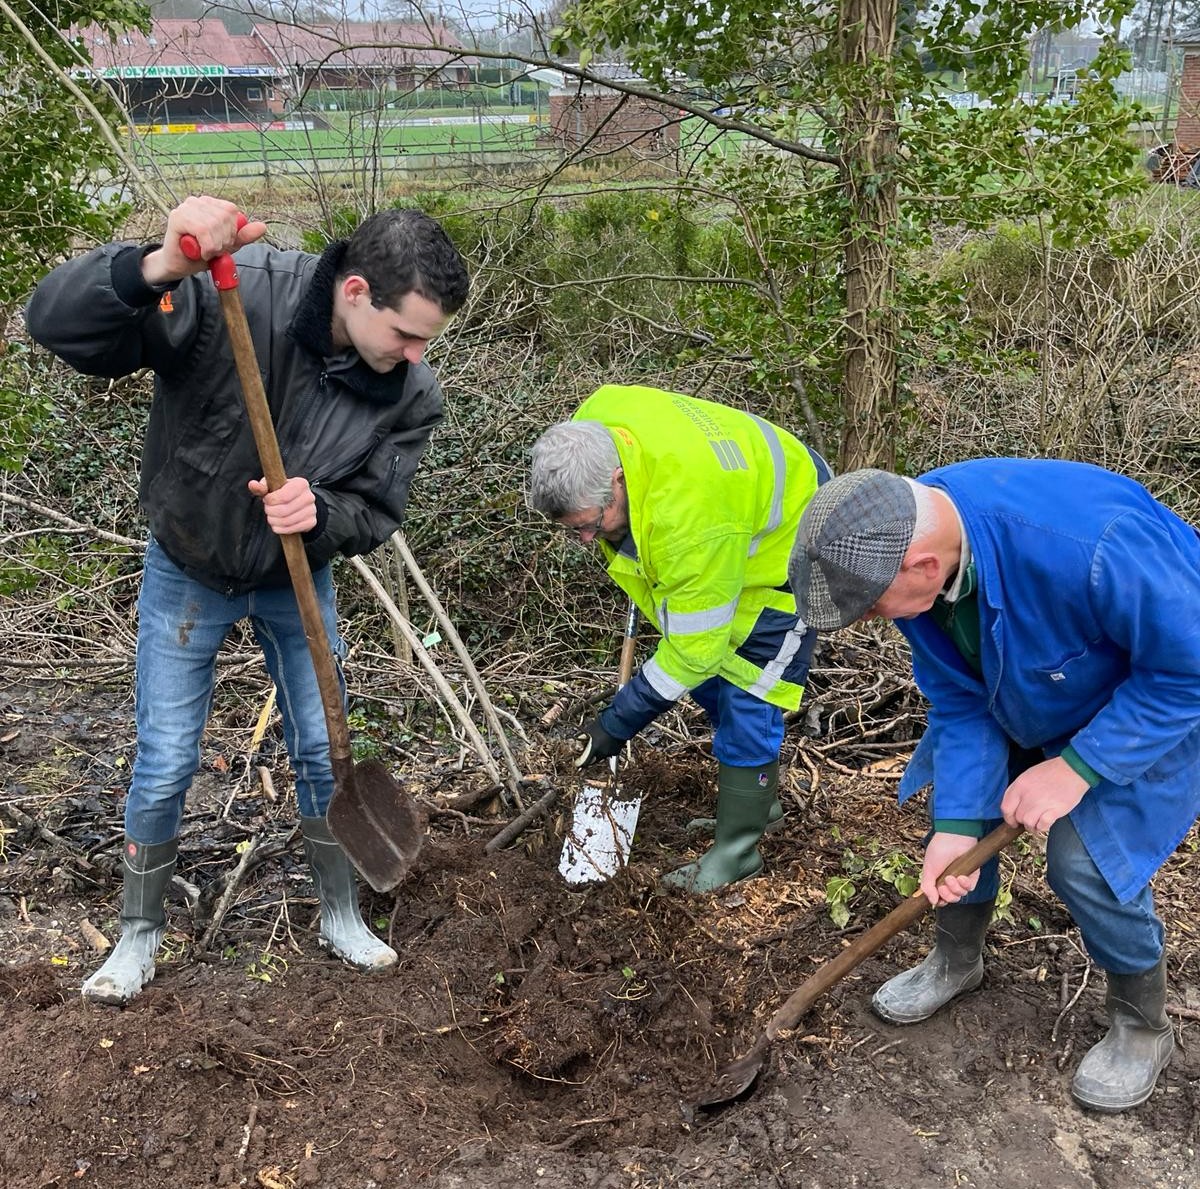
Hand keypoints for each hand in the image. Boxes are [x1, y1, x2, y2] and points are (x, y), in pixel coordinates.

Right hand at [142, 195, 267, 285]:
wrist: (180, 266)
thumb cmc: (201, 253)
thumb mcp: (228, 245)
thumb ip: (243, 236)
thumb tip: (262, 227)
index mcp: (211, 205)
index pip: (231, 211)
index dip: (231, 232)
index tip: (222, 244)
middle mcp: (198, 201)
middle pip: (224, 217)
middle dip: (223, 240)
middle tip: (213, 250)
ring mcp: (186, 207)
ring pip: (213, 224)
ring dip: (214, 245)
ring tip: (206, 251)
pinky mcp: (177, 217)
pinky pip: (202, 229)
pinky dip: (206, 246)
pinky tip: (201, 252)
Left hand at [248, 475, 317, 534]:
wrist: (300, 503)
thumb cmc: (283, 493)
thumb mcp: (272, 486)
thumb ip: (261, 486)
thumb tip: (252, 484)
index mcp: (301, 484)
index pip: (283, 496)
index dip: (270, 501)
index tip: (266, 500)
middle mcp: (309, 497)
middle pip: (283, 510)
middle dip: (270, 512)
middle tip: (268, 510)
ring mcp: (312, 510)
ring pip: (286, 521)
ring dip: (274, 521)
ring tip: (271, 517)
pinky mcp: (311, 522)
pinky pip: (292, 529)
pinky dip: (280, 529)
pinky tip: (277, 525)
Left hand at [574, 718, 623, 768]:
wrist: (618, 722)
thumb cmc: (603, 724)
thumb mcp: (589, 729)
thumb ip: (582, 737)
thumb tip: (577, 742)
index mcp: (594, 749)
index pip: (586, 762)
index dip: (581, 763)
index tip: (578, 763)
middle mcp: (602, 753)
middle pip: (594, 761)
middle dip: (590, 758)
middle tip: (589, 752)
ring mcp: (610, 753)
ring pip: (602, 757)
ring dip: (599, 753)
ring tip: (599, 743)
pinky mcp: (616, 751)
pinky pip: (609, 753)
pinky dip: (607, 750)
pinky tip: (607, 742)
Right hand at [920, 831, 980, 905]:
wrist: (953, 839)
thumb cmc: (939, 851)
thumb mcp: (928, 870)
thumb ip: (927, 888)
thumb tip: (933, 902)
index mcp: (938, 880)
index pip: (940, 898)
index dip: (939, 900)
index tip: (937, 898)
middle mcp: (949, 881)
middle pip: (950, 899)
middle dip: (947, 896)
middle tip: (943, 886)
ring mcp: (961, 879)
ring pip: (960, 895)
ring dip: (955, 889)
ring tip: (951, 878)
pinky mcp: (972, 876)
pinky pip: (970, 888)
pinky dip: (965, 885)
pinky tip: (961, 877)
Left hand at [1000, 757, 1087, 833]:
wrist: (1072, 770)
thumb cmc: (1051, 771)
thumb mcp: (1028, 775)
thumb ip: (1019, 790)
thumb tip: (1014, 805)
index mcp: (1020, 785)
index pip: (1006, 807)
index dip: (1008, 818)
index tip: (1012, 822)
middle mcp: (1028, 795)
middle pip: (1018, 817)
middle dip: (1022, 821)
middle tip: (1029, 820)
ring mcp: (1041, 803)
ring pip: (1028, 823)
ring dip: (1032, 827)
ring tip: (1036, 824)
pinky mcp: (1055, 810)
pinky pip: (1042, 825)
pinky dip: (1042, 827)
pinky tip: (1044, 824)